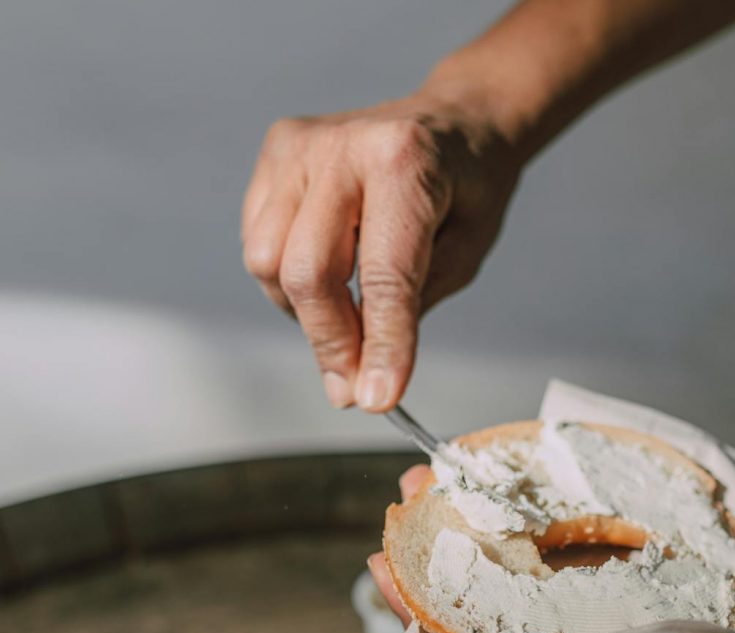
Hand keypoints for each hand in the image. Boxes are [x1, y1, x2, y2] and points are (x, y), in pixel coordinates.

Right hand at [241, 95, 520, 411]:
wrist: (454, 122)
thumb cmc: (466, 190)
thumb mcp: (463, 256)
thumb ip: (408, 314)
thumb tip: (360, 384)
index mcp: (404, 161)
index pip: (384, 276)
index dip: (380, 346)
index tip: (376, 399)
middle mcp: (341, 145)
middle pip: (308, 273)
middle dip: (331, 344)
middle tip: (354, 386)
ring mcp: (298, 147)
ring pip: (269, 264)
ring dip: (304, 312)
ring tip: (347, 314)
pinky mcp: (274, 156)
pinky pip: (259, 244)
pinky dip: (288, 281)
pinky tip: (327, 276)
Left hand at [371, 469, 734, 632]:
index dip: (427, 610)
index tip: (384, 564)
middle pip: (499, 590)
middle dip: (449, 544)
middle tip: (412, 493)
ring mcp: (620, 600)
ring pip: (542, 554)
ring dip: (496, 514)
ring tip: (454, 471)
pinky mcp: (658, 569)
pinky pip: (601, 534)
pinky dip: (566, 503)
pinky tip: (540, 473)